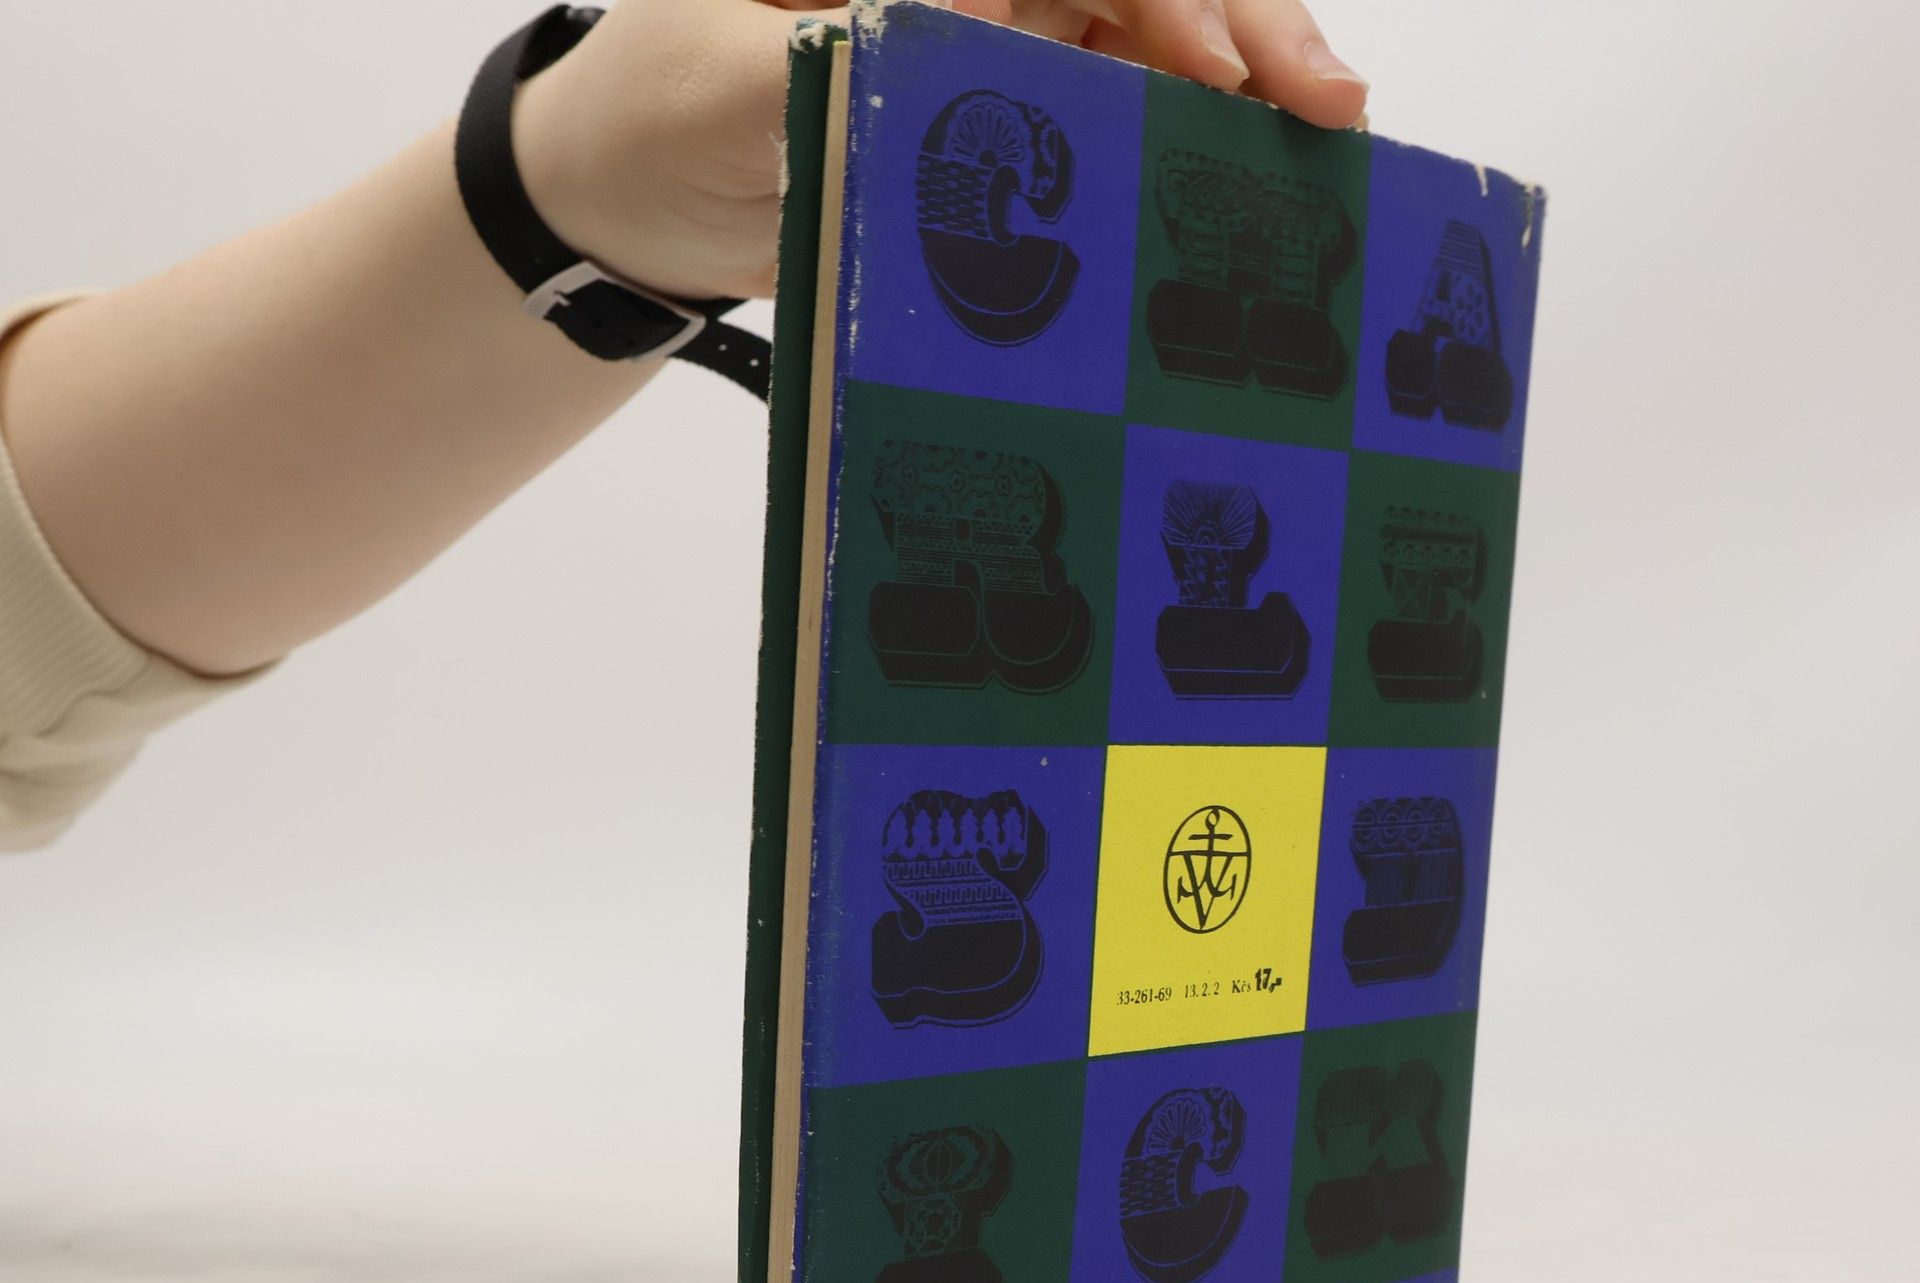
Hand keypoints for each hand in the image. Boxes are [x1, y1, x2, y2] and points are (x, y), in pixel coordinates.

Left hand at [514, 0, 1367, 302]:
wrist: (623, 205)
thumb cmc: (653, 117)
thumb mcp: (728, 87)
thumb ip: (845, 58)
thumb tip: (986, 25)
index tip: (1228, 70)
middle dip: (1246, 33)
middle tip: (1328, 115)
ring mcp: (994, 33)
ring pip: (1147, 45)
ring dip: (1230, 106)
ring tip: (1307, 172)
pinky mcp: (998, 113)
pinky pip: (1111, 118)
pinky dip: (1174, 156)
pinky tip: (1227, 201)